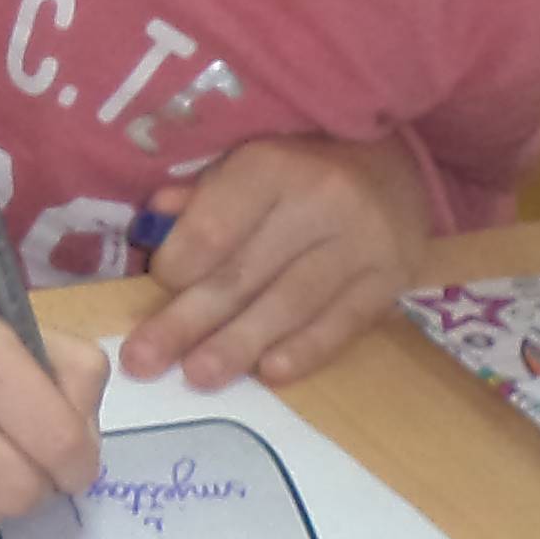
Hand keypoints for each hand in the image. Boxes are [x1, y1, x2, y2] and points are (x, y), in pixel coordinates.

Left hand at [117, 134, 432, 390]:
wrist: (395, 163)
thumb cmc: (301, 166)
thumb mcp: (248, 161)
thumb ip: (201, 197)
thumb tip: (150, 228)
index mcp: (273, 165)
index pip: (214, 229)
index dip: (176, 267)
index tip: (157, 288)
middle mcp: (321, 201)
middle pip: (243, 274)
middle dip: (188, 322)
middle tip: (144, 361)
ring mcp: (363, 244)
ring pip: (290, 304)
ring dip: (239, 346)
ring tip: (199, 376)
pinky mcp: (392, 279)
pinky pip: (343, 324)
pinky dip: (304, 351)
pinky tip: (268, 373)